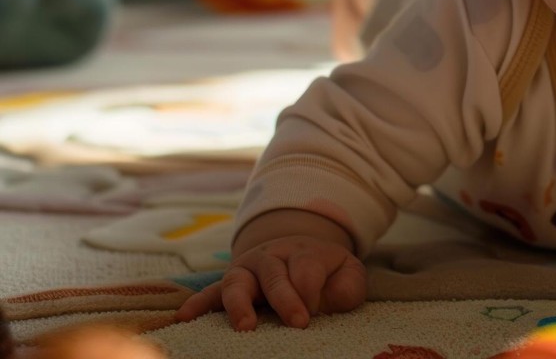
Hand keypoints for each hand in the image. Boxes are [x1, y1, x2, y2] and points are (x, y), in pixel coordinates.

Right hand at [175, 235, 365, 330]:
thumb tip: (326, 304)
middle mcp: (272, 256)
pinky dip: (197, 303)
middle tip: (299, 323)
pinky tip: (185, 317)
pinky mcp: (230, 284)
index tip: (317, 314)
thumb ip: (347, 288)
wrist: (302, 254)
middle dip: (286, 299)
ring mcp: (247, 269)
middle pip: (275, 275)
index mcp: (304, 252)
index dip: (314, 293)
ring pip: (238, 282)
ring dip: (240, 304)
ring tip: (245, 326)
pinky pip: (211, 292)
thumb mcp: (347, 275)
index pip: (307, 270)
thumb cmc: (328, 273)